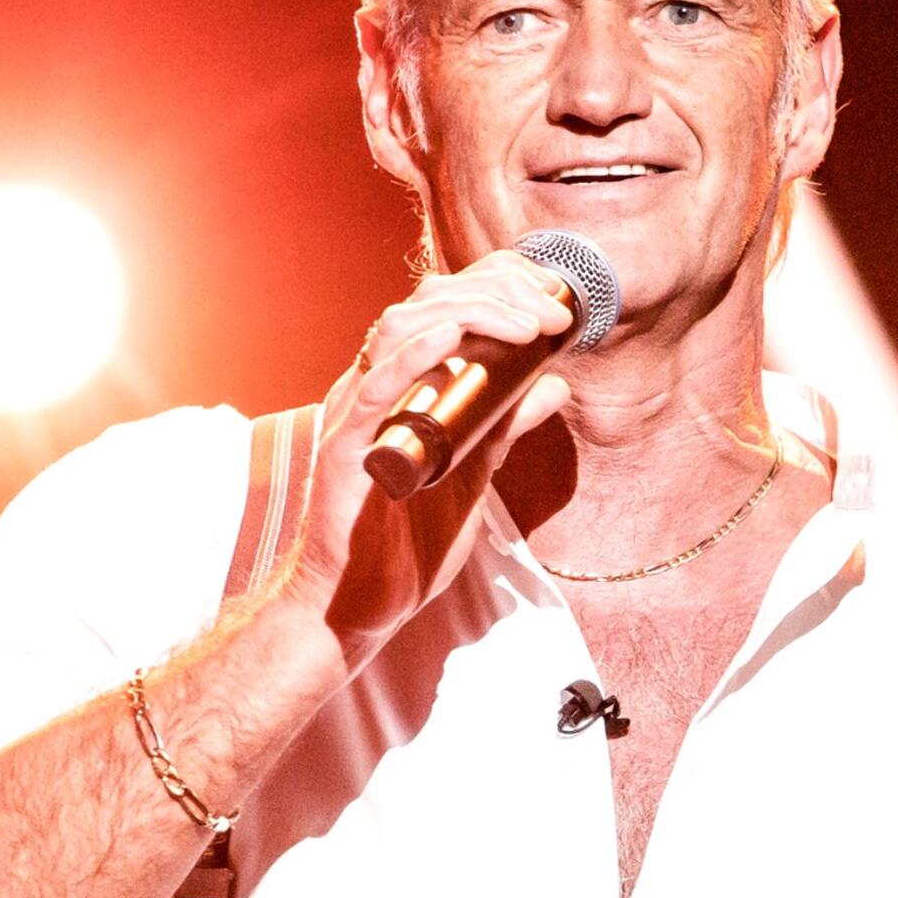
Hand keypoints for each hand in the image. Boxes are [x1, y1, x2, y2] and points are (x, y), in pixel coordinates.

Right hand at [281, 249, 574, 668]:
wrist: (361, 606)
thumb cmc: (405, 546)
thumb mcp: (472, 474)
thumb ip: (504, 427)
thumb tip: (553, 386)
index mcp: (399, 388)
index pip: (443, 308)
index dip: (497, 291)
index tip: (553, 308)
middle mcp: (372, 388)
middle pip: (426, 305)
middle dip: (495, 294)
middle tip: (551, 313)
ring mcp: (355, 414)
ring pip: (400, 330)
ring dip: (469, 315)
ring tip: (524, 325)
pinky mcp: (344, 449)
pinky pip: (373, 390)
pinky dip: (412, 358)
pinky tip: (451, 341)